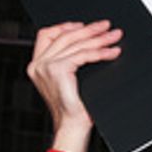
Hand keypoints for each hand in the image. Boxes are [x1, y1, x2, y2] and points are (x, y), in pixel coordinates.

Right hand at [28, 21, 121, 151]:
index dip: (65, 26)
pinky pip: (83, 55)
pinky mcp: (58, 70)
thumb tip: (89, 41)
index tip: (84, 25)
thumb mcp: (68, 79)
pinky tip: (112, 52)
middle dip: (89, 30)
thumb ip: (69, 60)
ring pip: (76, 44)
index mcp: (37, 65)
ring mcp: (46, 66)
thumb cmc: (73, 107)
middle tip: (107, 26)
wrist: (72, 126)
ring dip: (99, 39)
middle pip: (65, 36)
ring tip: (114, 36)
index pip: (47, 35)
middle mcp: (38, 64)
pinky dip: (100, 53)